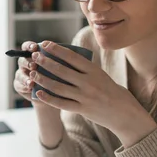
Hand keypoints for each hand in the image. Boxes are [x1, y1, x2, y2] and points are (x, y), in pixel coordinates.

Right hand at [13, 41, 54, 109]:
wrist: (54, 93)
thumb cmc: (57, 77)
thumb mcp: (58, 68)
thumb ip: (55, 61)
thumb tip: (61, 54)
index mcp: (32, 56)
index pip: (27, 47)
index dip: (29, 46)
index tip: (35, 47)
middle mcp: (25, 64)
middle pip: (22, 60)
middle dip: (27, 63)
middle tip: (33, 66)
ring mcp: (21, 75)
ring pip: (19, 74)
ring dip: (25, 78)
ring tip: (31, 83)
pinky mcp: (20, 86)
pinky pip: (18, 85)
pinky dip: (24, 87)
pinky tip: (30, 89)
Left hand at [30, 41, 156, 146]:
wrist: (124, 113)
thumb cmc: (110, 90)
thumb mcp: (100, 75)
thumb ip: (84, 69)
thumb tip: (63, 59)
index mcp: (94, 71)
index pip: (72, 57)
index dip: (57, 50)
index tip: (45, 44)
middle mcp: (89, 83)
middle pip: (62, 70)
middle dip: (45, 62)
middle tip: (34, 57)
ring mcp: (85, 97)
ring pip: (58, 86)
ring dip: (43, 79)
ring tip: (33, 73)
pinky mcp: (82, 109)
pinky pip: (61, 103)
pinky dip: (48, 98)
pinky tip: (38, 92)